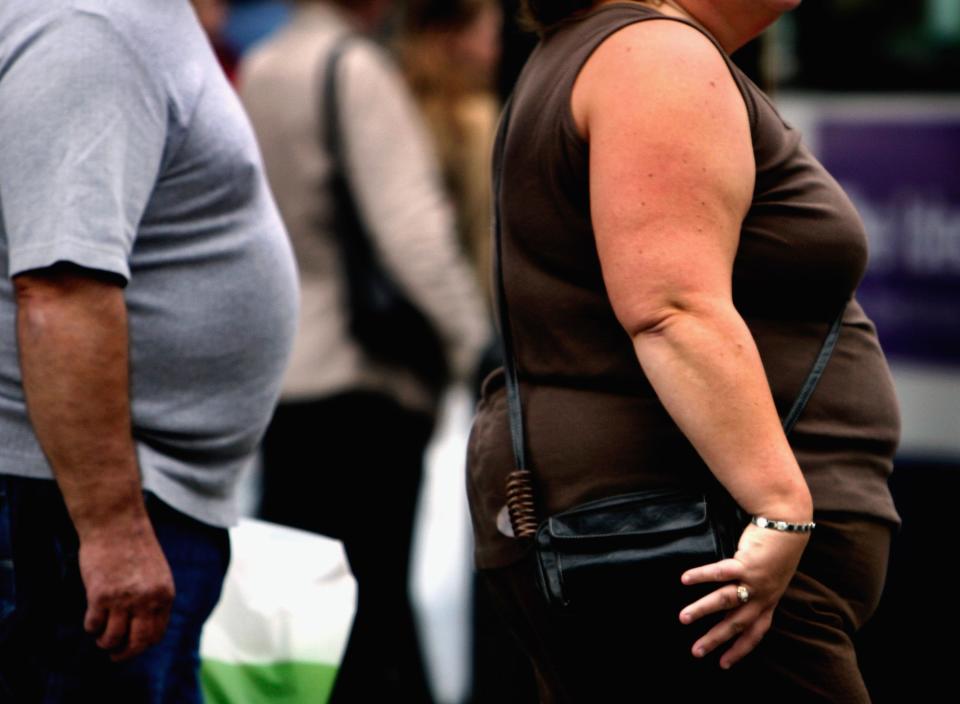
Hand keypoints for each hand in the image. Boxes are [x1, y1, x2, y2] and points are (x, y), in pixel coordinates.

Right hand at [79, 519, 174, 661]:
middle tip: (114, 655)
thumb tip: (144, 626)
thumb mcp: (156, 572)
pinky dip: (91, 628)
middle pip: (137, 642)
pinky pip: (94, 625)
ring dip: (105, 642)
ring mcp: (124, 599)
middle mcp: (147, 600)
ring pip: (112, 638)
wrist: (116, 523)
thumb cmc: (134, 546)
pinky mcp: (100, 595)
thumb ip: (154, 597)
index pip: (156, 634)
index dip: (142, 645)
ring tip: (101, 637)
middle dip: (125, 654)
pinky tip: (92, 621)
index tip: (132, 647)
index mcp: (164, 594)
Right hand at [677, 522, 809, 668]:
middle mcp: (762, 596)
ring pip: (725, 601)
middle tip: (696, 651)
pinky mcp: (745, 563)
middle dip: (715, 639)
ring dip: (702, 610)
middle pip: (736, 623)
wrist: (788, 526)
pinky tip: (685, 579)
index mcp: (769, 601)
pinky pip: (720, 573)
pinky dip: (702, 576)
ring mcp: (754, 581)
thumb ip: (755, 590)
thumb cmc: (777, 549)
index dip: (740, 650)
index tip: (723, 664)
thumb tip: (736, 599)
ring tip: (683, 618)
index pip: (756, 633)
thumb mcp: (772, 577)